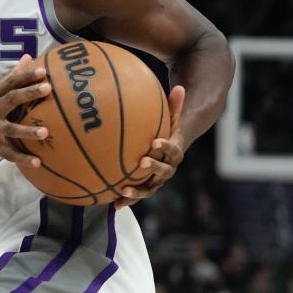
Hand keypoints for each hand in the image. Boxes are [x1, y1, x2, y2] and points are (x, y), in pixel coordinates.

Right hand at [0, 55, 50, 165]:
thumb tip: (28, 57)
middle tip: (48, 88)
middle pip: (11, 99)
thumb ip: (9, 77)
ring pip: (11, 129)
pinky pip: (9, 154)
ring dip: (28, 131)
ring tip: (45, 131)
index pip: (10, 82)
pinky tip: (37, 162)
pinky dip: (23, 158)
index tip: (43, 71)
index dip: (26, 76)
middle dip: (29, 93)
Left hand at [115, 84, 185, 208]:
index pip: (173, 149)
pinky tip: (112, 205)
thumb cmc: (165, 131)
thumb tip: (180, 86)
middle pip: (163, 171)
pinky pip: (136, 196)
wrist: (166, 151)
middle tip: (141, 161)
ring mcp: (156, 181)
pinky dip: (126, 201)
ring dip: (137, 192)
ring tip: (123, 191)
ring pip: (149, 189)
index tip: (156, 141)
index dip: (166, 146)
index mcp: (174, 152)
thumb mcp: (170, 118)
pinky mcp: (145, 188)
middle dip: (153, 167)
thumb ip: (174, 105)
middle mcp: (167, 168)